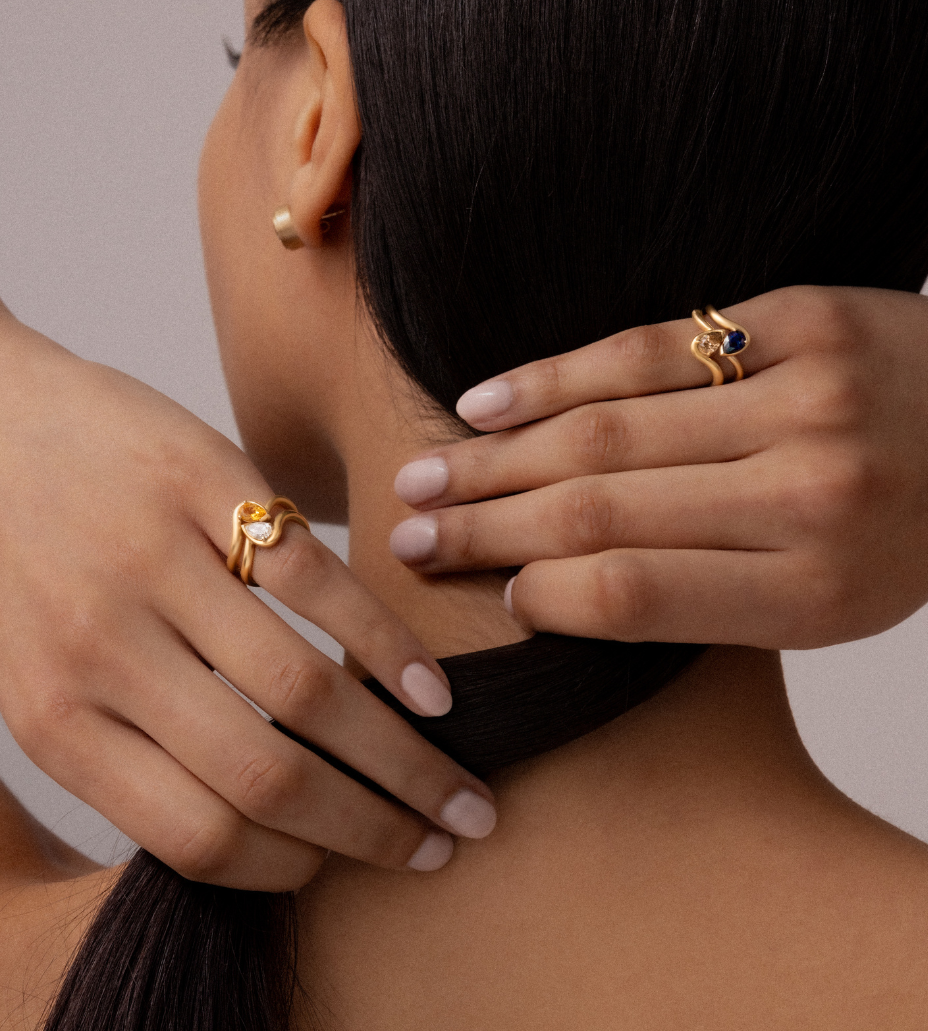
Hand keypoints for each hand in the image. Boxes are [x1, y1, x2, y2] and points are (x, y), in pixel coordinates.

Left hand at [0, 305, 493, 890]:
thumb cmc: (26, 556)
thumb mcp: (43, 672)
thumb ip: (133, 745)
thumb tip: (253, 817)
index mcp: (55, 717)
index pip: (195, 835)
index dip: (292, 868)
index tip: (350, 868)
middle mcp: (102, 651)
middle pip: (268, 775)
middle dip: (375, 828)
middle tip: (446, 841)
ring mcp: (157, 565)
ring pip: (304, 691)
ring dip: (400, 754)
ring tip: (457, 786)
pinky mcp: (206, 487)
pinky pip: (318, 585)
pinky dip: (387, 645)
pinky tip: (431, 688)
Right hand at [389, 277, 927, 647]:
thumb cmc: (912, 532)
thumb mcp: (830, 609)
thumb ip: (703, 603)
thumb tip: (553, 588)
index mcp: (814, 593)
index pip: (632, 595)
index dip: (534, 593)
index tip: (478, 595)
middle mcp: (807, 495)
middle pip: (602, 508)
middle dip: (487, 526)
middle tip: (407, 537)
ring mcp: (803, 395)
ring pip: (611, 425)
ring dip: (501, 453)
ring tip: (428, 475)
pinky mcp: (796, 317)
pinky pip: (650, 345)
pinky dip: (556, 374)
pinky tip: (489, 399)